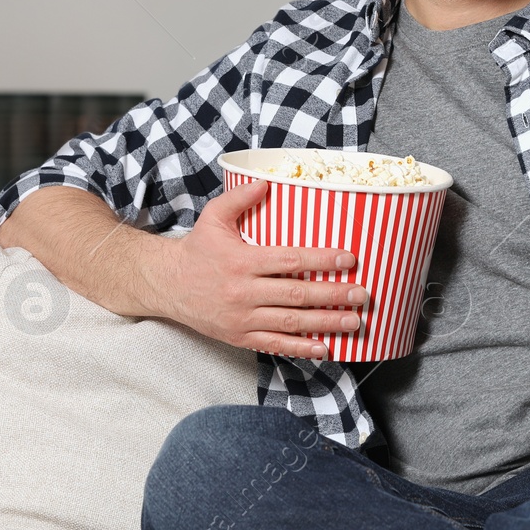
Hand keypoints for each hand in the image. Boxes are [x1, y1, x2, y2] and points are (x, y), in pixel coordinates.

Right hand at [149, 179, 368, 359]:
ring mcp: (242, 318)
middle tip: (363, 295)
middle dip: (333, 295)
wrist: (165, 285)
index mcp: (242, 261)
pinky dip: (301, 348)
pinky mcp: (239, 336)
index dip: (321, 260)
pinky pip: (275, 344)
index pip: (290, 260)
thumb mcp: (213, 218)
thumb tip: (267, 181)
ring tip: (355, 322)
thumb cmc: (196, 250)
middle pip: (296, 294)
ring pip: (291, 322)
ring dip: (326, 323)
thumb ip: (240, 198)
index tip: (349, 260)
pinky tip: (325, 347)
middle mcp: (243, 292)